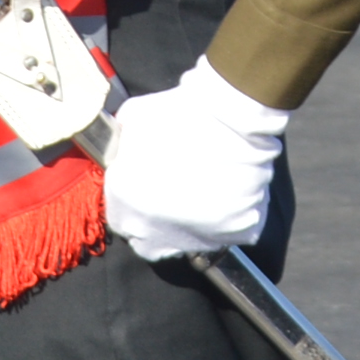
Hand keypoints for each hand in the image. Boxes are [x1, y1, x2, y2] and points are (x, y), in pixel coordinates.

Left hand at [101, 63, 287, 258]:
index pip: (120, 221)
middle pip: (151, 243)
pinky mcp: (239, 234)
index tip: (142, 188)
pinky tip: (229, 190)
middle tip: (171, 194)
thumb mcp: (130, 124)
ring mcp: (202, 239)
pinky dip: (229, 215)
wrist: (229, 119)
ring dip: (193, 221)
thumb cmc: (174, 116)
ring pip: (193, 239)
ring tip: (203, 188)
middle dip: (157, 224)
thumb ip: (122, 149)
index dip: (130, 204)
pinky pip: (231, 229)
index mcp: (126, 209)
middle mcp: (159, 234)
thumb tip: (125, 151)